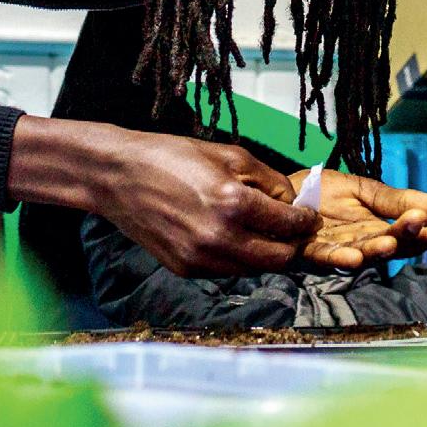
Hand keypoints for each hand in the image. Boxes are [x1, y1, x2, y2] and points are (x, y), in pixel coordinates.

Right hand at [93, 130, 322, 276]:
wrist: (119, 176)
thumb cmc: (173, 157)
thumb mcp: (230, 154)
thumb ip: (269, 180)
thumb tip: (293, 203)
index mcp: (234, 204)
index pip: (289, 225)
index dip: (305, 221)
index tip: (308, 217)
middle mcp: (220, 238)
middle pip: (279, 258)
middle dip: (291, 244)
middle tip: (291, 229)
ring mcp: (201, 259)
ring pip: (254, 269)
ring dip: (265, 254)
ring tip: (260, 232)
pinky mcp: (186, 270)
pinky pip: (227, 271)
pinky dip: (237, 258)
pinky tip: (230, 237)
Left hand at [290, 170, 426, 269]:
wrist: (282, 192)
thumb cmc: (325, 193)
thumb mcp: (368, 191)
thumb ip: (401, 201)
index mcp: (377, 230)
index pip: (406, 236)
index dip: (423, 233)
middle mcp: (360, 244)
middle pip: (388, 246)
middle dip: (406, 239)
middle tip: (425, 229)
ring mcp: (336, 249)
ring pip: (361, 254)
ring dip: (376, 251)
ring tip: (390, 244)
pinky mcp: (309, 251)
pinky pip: (326, 257)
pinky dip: (340, 258)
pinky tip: (354, 257)